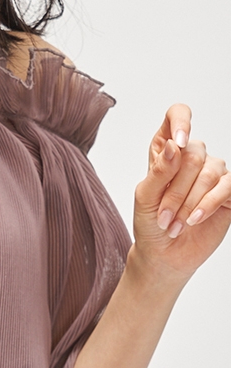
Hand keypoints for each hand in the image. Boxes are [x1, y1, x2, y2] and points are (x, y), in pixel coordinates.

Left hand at [132, 103, 230, 280]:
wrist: (163, 253)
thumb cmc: (150, 223)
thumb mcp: (145, 197)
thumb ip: (159, 170)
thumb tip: (175, 144)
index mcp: (166, 148)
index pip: (177, 115)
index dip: (181, 121)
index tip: (178, 143)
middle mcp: (192, 155)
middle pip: (193, 153)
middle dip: (175, 190)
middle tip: (163, 217)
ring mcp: (212, 172)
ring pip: (209, 172)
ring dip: (188, 202)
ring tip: (175, 225)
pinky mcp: (228, 192)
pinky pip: (226, 187)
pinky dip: (208, 204)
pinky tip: (194, 219)